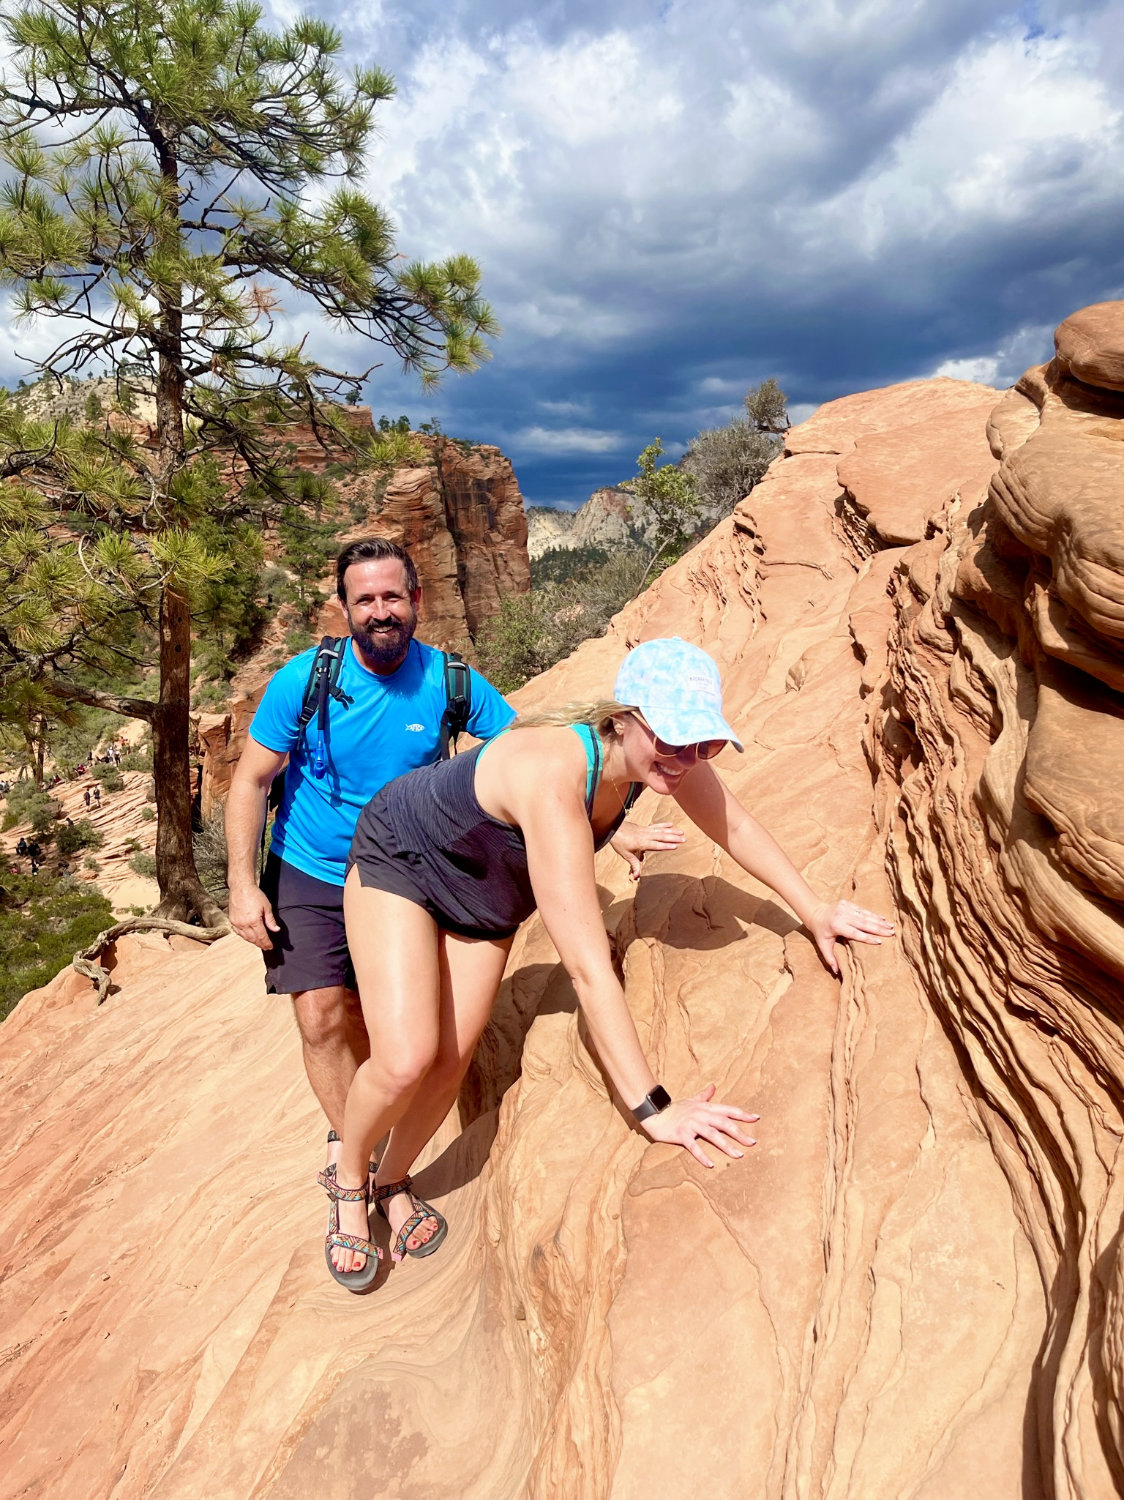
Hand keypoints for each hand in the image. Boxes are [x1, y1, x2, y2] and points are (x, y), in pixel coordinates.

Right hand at [228, 884, 280, 950]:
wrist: (241, 887)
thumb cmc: (254, 895)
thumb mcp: (267, 907)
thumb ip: (271, 920)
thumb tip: (276, 929)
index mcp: (254, 921)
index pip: (262, 937)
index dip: (266, 943)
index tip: (270, 947)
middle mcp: (244, 924)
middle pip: (253, 939)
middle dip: (260, 944)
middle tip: (266, 947)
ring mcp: (237, 923)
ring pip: (245, 937)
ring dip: (253, 942)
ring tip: (259, 944)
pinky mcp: (232, 921)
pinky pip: (238, 933)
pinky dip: (244, 937)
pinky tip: (248, 937)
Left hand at [609, 819, 684, 880]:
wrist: (613, 828)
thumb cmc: (619, 842)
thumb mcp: (625, 855)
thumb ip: (634, 865)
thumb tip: (637, 877)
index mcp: (641, 843)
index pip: (656, 845)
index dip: (665, 846)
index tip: (675, 846)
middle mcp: (645, 835)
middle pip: (661, 836)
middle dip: (673, 838)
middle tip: (684, 839)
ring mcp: (645, 830)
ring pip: (661, 830)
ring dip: (672, 831)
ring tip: (682, 832)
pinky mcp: (644, 827)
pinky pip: (656, 825)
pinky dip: (664, 824)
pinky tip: (671, 824)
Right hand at [640, 1083, 758, 1167]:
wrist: (654, 1113)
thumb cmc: (675, 1109)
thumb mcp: (691, 1101)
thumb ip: (704, 1095)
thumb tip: (713, 1086)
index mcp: (705, 1108)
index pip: (727, 1110)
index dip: (742, 1114)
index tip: (756, 1118)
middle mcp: (700, 1115)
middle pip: (723, 1123)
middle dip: (739, 1133)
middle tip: (752, 1142)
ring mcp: (691, 1124)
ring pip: (712, 1134)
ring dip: (726, 1145)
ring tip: (738, 1155)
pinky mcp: (681, 1134)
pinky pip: (693, 1146)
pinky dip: (702, 1155)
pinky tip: (711, 1164)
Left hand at [807, 899, 894, 975]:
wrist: (815, 913)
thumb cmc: (820, 932)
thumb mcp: (822, 946)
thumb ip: (830, 959)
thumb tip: (836, 972)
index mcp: (836, 926)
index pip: (855, 933)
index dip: (868, 938)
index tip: (880, 942)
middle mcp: (842, 915)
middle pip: (864, 923)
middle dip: (879, 929)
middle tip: (891, 933)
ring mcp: (845, 907)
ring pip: (865, 916)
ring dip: (879, 921)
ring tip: (891, 926)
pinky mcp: (848, 903)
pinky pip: (863, 910)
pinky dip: (874, 915)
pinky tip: (883, 919)